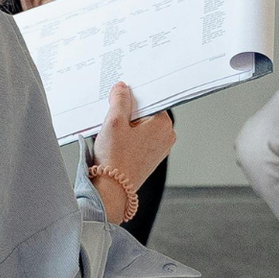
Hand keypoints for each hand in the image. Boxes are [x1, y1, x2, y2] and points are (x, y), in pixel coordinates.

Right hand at [90, 83, 173, 216]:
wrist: (112, 189)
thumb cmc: (115, 160)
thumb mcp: (114, 122)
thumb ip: (120, 100)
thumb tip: (122, 88)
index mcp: (163, 124)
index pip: (149, 100)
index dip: (132, 98)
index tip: (120, 98)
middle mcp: (166, 136)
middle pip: (144, 113)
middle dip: (127, 113)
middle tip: (113, 119)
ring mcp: (159, 148)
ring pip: (140, 126)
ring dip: (125, 126)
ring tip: (113, 135)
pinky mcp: (150, 158)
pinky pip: (138, 139)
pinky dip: (126, 138)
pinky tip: (115, 144)